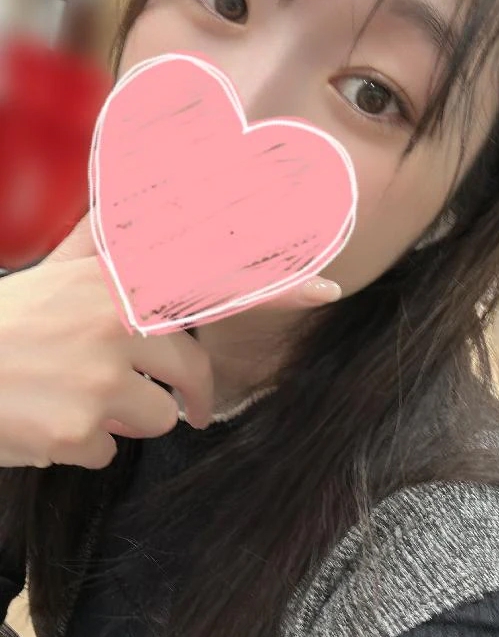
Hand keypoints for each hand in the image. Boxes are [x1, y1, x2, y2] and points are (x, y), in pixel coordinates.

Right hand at [0, 218, 340, 468]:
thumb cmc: (4, 324)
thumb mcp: (57, 274)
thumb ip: (106, 245)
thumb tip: (133, 184)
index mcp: (115, 283)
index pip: (211, 282)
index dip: (275, 286)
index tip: (328, 288)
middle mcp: (116, 323)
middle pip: (190, 375)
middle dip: (185, 397)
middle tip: (175, 408)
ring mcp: (101, 378)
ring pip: (158, 420)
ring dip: (123, 421)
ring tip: (70, 401)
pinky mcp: (83, 429)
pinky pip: (113, 452)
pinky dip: (85, 447)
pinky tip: (46, 425)